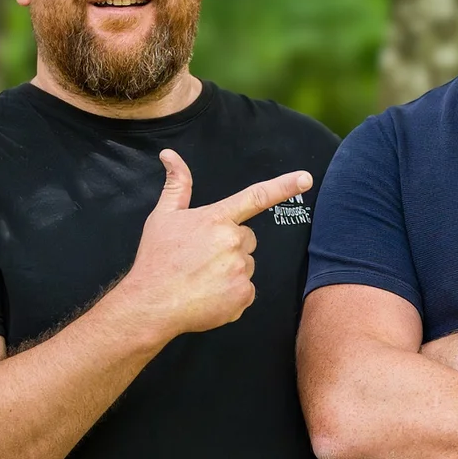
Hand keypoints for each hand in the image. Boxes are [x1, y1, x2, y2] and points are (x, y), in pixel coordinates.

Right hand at [116, 149, 312, 344]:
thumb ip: (177, 185)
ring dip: (232, 271)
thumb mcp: (163, 217)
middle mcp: (232, 241)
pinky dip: (232, 295)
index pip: (256, 197)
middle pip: (247, 239)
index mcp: (216, 219)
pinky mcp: (243, 295)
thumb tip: (169, 155)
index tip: (305, 178)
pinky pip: (247, 291)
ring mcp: (240, 269)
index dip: (284, 186)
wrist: (152, 303)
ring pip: (247, 265)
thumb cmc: (156, 259)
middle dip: (232, 247)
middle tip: (203, 258)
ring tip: (203, 278)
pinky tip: (209, 295)